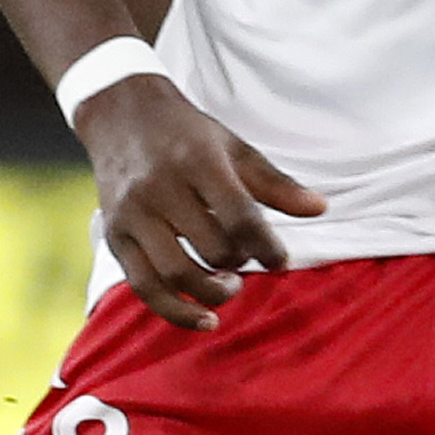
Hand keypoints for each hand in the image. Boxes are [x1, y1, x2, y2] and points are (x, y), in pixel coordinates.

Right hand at [79, 71, 326, 327]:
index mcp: (197, 161)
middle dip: (239, 266)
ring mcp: (133, 214)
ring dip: (212, 293)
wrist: (120, 115)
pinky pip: (144, 286)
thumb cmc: (187, 135)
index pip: (239, 216)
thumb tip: (321, 209)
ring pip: (176, 274)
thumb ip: (275, 183)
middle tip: (248, 264)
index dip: (267, 247)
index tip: (279, 260)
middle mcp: (160, 187)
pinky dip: (175, 312)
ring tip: (230, 288)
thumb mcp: (234, 148)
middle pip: (212, 248)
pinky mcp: (114, 235)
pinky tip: (204, 320)